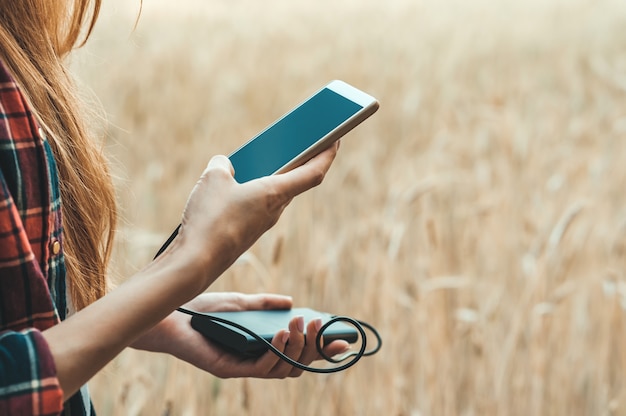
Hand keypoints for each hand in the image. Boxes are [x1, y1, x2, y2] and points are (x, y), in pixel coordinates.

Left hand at [132, 292, 349, 377]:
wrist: (172, 315)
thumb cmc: (203, 311)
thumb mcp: (241, 303)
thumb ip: (264, 304)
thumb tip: (291, 302)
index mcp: (262, 347)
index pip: (299, 353)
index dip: (321, 349)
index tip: (342, 338)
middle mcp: (256, 360)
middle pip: (297, 364)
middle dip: (315, 348)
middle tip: (322, 327)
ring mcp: (245, 367)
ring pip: (284, 368)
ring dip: (297, 346)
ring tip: (301, 323)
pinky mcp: (231, 369)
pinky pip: (261, 367)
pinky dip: (277, 351)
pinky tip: (282, 332)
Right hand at [164, 142, 338, 296]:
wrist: (196, 263)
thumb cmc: (210, 219)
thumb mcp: (213, 178)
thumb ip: (222, 165)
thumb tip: (224, 166)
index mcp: (275, 193)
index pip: (314, 172)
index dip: (328, 154)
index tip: (337, 139)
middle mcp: (274, 210)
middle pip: (296, 182)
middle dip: (300, 161)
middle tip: (303, 141)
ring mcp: (261, 224)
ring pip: (274, 195)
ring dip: (275, 177)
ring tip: (267, 157)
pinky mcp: (247, 234)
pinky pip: (257, 207)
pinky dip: (255, 192)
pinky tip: (237, 185)